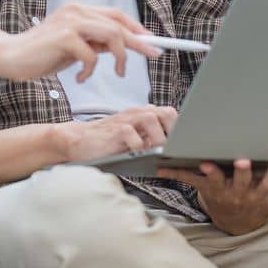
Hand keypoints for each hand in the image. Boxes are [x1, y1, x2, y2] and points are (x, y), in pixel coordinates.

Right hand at [0, 4, 158, 81]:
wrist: (10, 56)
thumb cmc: (41, 54)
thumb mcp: (73, 47)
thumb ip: (94, 43)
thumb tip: (119, 46)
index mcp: (79, 11)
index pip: (116, 15)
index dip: (136, 28)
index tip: (152, 41)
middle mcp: (77, 11)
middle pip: (118, 24)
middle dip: (139, 41)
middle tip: (153, 55)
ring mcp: (70, 23)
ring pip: (111, 35)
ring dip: (120, 57)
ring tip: (117, 72)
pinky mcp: (64, 37)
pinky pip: (92, 55)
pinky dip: (91, 70)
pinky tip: (80, 78)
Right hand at [60, 105, 177, 161]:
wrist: (78, 140)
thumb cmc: (108, 143)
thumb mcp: (133, 139)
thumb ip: (150, 140)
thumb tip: (172, 154)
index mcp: (144, 114)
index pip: (170, 115)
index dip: (181, 128)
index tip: (188, 144)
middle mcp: (137, 114)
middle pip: (165, 112)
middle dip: (174, 130)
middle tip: (175, 148)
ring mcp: (125, 120)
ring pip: (150, 118)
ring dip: (158, 137)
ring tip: (158, 152)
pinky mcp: (113, 130)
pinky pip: (130, 132)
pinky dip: (137, 144)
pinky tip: (137, 153)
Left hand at [159, 153, 267, 235]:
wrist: (235, 223)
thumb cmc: (265, 202)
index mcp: (265, 191)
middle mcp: (245, 192)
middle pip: (245, 180)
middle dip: (245, 171)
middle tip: (243, 160)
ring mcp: (223, 190)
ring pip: (218, 180)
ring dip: (212, 172)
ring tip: (207, 163)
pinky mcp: (204, 188)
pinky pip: (189, 179)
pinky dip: (175, 173)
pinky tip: (162, 168)